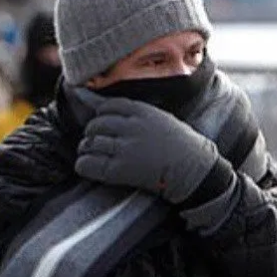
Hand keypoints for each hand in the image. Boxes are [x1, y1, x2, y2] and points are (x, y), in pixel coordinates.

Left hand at [75, 98, 220, 203]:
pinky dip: (83, 164)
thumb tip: (108, 111)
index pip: (108, 106)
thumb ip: (138, 114)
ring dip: (86, 149)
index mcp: (142, 112)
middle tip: (95, 141)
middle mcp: (131, 128)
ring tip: (90, 153)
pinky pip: (89, 164)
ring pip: (90, 143)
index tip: (101, 121)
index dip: (100, 114)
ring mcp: (125, 149)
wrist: (193, 170)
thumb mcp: (161, 118)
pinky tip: (86, 166)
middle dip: (92, 132)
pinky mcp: (120, 170)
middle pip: (96, 124)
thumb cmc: (181, 145)